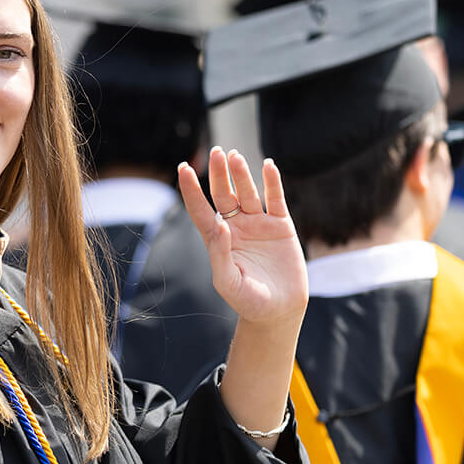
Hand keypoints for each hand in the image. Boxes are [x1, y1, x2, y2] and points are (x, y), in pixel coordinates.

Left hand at [178, 147, 307, 326]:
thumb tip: (219, 224)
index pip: (201, 209)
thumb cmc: (248, 300)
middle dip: (219, 174)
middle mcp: (236, 226)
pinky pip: (276, 199)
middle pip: (224, 194)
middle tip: (216, 152)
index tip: (183, 168)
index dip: (191, 189)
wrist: (279, 310)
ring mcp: (259, 224)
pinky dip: (272, 182)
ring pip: (248, 192)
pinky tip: (268, 165)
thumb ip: (220, 254)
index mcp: (218, 239)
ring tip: (235, 156)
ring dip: (242, 174)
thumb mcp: (228, 282)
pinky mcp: (281, 226)